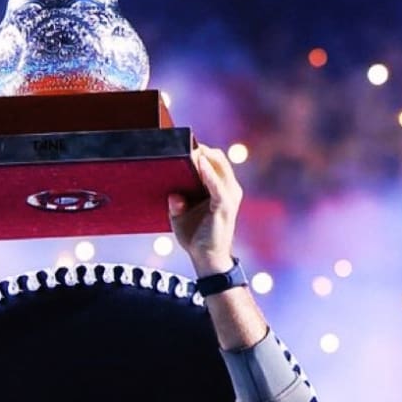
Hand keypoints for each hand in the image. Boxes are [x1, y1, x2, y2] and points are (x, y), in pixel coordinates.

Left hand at [167, 143, 241, 276]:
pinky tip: (199, 163)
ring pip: (220, 166)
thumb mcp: (179, 215)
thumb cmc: (195, 236)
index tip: (184, 142)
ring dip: (205, 156)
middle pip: (218, 159)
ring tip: (192, 148)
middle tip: (184, 143)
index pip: (214, 161)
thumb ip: (175, 202)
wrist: (206, 258)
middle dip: (203, 149)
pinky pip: (216, 185)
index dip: (201, 150)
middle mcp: (228, 189)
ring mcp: (229, 196)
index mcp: (219, 188)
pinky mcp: (225, 206)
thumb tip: (173, 194)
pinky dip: (208, 173)